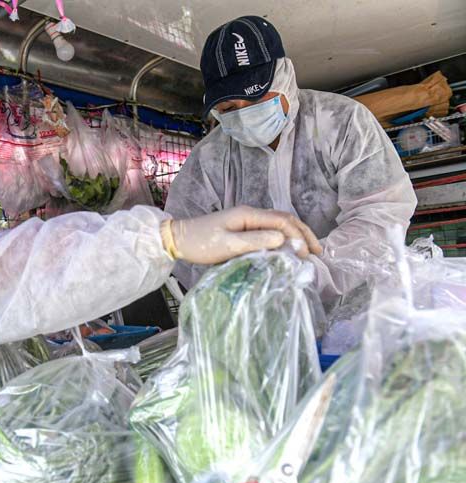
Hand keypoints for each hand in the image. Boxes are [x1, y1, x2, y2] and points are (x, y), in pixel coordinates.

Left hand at [161, 206, 322, 264]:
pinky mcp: (241, 229)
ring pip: (278, 225)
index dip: (298, 236)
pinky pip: (268, 231)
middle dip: (303, 234)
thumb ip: (255, 241)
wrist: (178, 239)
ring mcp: (246, 221)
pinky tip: (287, 249)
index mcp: (248, 215)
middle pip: (284, 220)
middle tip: (318, 252)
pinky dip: (282, 239)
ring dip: (294, 236)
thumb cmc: (201, 243)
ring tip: (308, 251)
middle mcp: (250, 214)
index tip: (307, 254)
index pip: (282, 222)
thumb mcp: (228, 245)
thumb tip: (284, 240)